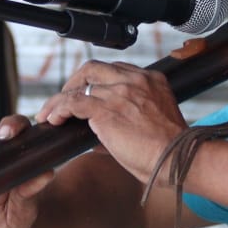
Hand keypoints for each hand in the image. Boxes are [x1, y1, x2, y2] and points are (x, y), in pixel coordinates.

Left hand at [36, 61, 186, 185]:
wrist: (179, 158)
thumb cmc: (171, 151)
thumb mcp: (154, 123)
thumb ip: (128, 120)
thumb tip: (97, 137)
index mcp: (151, 80)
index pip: (114, 70)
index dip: (95, 81)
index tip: (85, 94)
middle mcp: (135, 80)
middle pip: (93, 68)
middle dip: (73, 82)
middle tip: (63, 100)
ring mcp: (120, 92)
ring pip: (78, 86)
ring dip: (59, 100)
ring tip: (48, 114)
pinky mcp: (106, 109)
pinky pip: (73, 102)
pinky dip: (58, 109)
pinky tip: (52, 119)